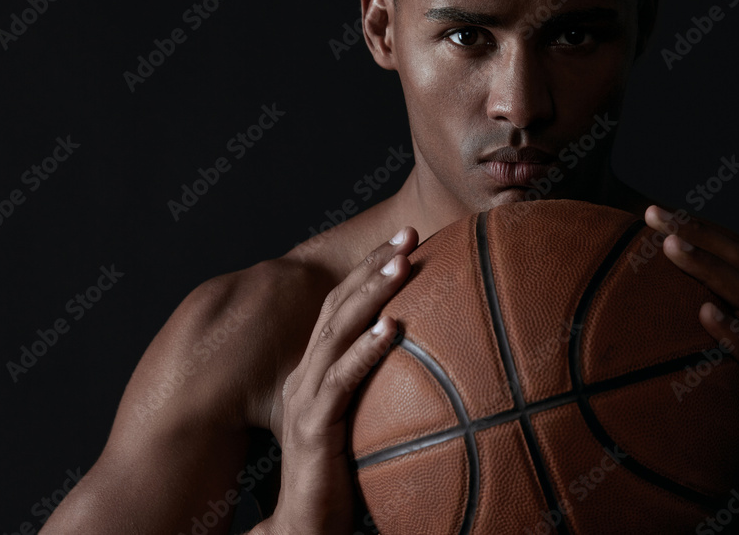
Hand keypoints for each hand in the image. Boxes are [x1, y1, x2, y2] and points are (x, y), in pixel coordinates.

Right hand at [254, 227, 416, 534]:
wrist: (304, 524)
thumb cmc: (339, 476)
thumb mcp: (363, 421)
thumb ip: (383, 391)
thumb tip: (435, 366)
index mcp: (317, 370)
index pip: (342, 307)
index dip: (369, 270)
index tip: (405, 241)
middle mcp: (306, 375)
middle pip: (339, 306)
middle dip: (373, 265)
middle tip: (408, 233)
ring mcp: (306, 398)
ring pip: (338, 333)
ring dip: (371, 294)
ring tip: (401, 264)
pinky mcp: (311, 426)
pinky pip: (341, 381)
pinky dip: (365, 351)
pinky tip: (391, 328)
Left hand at [642, 206, 738, 523]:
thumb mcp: (708, 362)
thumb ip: (685, 331)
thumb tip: (629, 304)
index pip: (728, 260)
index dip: (694, 231)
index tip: (650, 211)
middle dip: (697, 237)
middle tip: (655, 216)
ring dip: (710, 271)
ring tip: (673, 247)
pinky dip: (734, 332)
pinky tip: (706, 312)